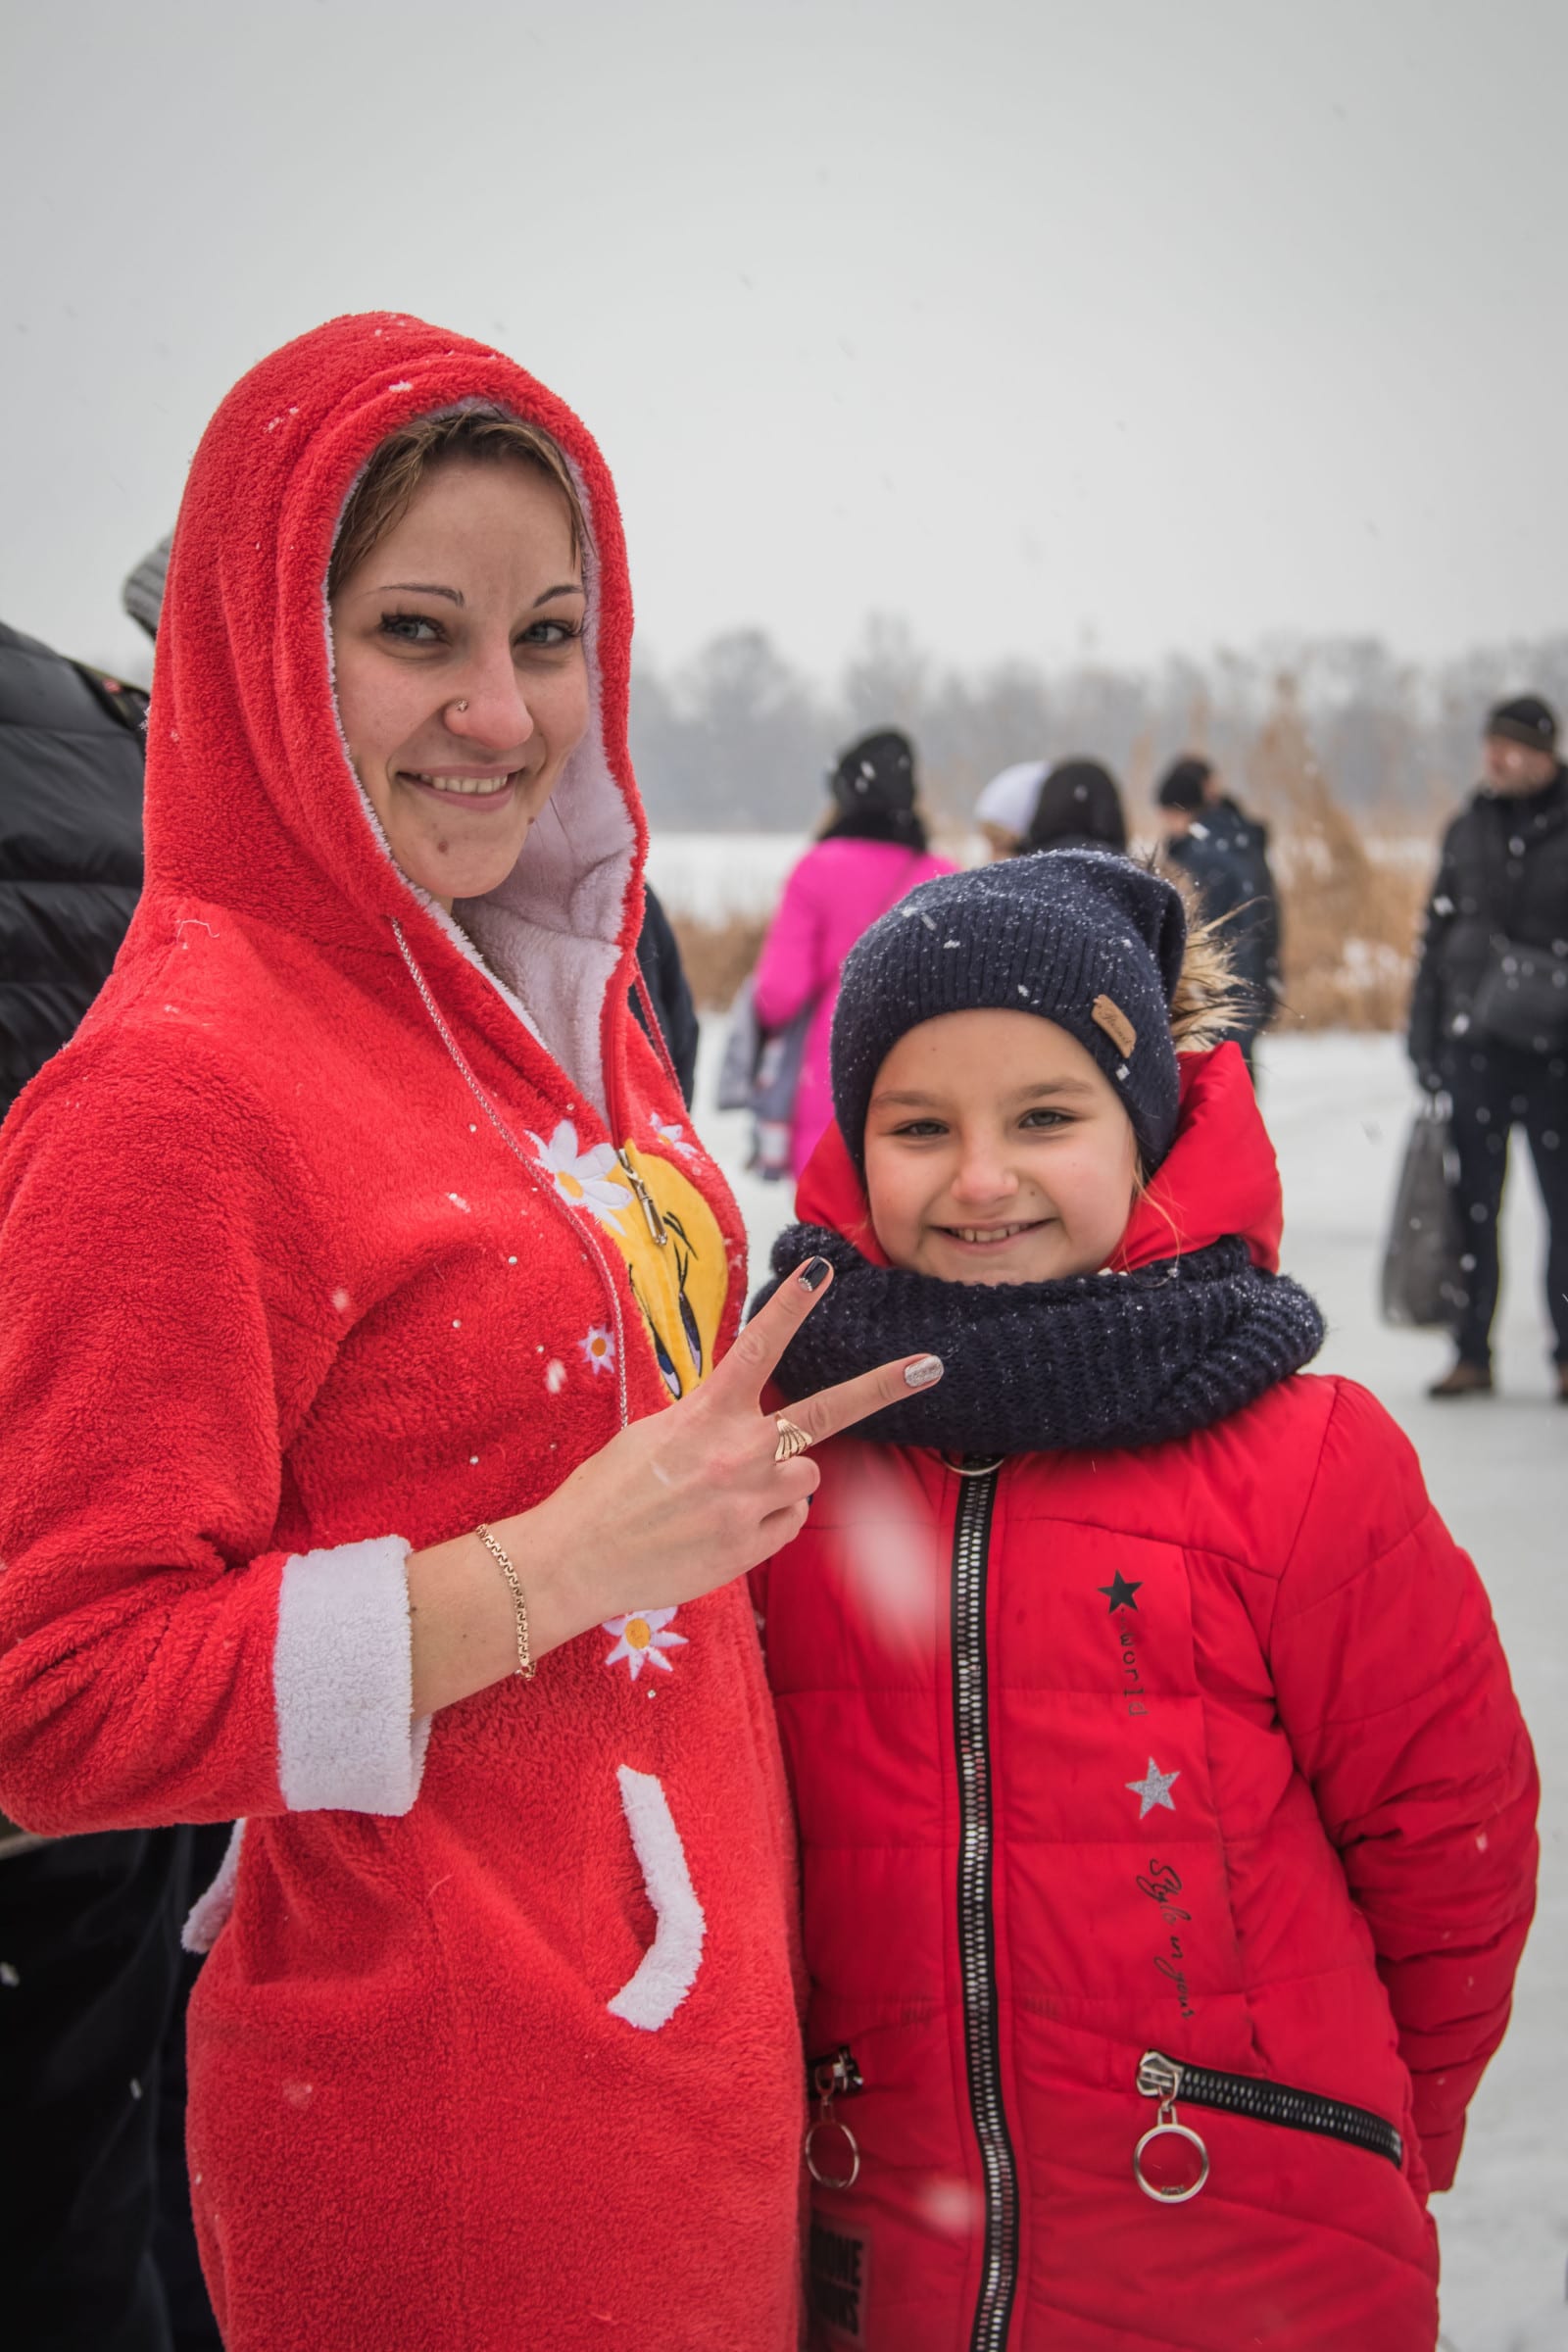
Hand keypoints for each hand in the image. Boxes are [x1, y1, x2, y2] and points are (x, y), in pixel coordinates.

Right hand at [406, 1258, 941, 1712]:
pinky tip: (721, 1528)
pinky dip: (768, 1521)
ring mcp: (751, 1500)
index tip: (822, 1270)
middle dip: (884, 1386)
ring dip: (780, 1481)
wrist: (577, 1560)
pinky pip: (791, 1519)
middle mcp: (738, 1451)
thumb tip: (758, 1426)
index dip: (793, 1306)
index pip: (758, 1347)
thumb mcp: (654, 1434)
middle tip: (932, 1365)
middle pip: (828, 1413)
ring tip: (722, 1498)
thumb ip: (711, 1420)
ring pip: (805, 1475)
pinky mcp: (755, 1544)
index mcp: (706, 1413)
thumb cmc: (609, 1492)